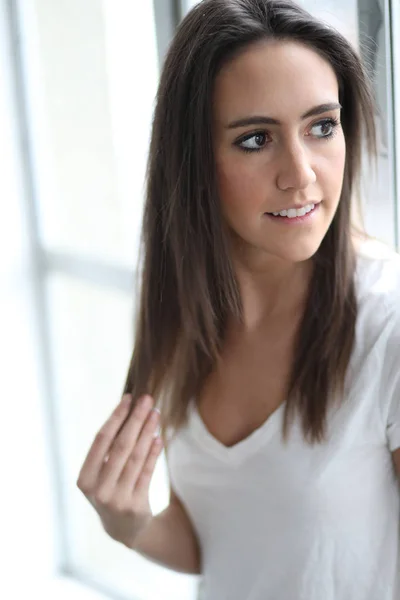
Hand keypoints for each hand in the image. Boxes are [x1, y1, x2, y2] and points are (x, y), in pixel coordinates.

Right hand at [76, 394, 162, 546]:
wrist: (123, 529)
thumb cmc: (111, 489)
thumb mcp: (101, 474)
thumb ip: (109, 448)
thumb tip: (129, 408)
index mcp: (84, 478)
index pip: (101, 440)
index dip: (115, 417)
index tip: (128, 398)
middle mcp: (98, 490)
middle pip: (120, 446)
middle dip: (135, 419)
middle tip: (147, 400)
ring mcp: (117, 499)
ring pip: (136, 457)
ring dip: (147, 432)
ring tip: (155, 414)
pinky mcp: (136, 506)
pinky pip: (147, 472)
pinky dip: (153, 453)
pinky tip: (158, 437)